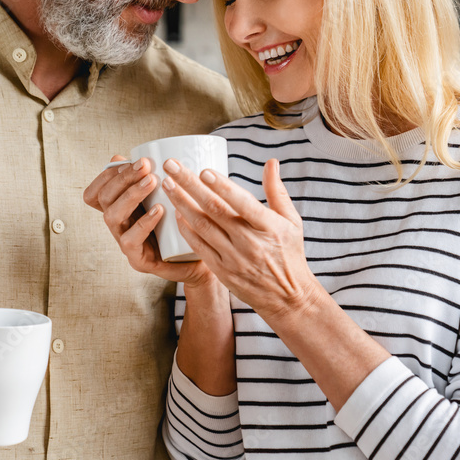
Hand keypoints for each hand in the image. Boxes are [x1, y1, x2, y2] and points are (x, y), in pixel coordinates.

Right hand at [83, 155, 214, 286]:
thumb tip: (142, 155)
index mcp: (120, 208)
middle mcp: (118, 225)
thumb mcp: (168, 197)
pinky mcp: (137, 259)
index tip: (129, 160)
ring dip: (131, 195)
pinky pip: (129, 240)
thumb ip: (154, 179)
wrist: (199, 259)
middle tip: (145, 165)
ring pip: (112, 216)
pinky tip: (158, 210)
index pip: (95, 192)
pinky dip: (143, 222)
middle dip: (123, 178)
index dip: (105, 175)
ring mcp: (125, 242)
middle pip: (104, 198)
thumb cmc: (181, 225)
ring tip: (152, 181)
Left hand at [160, 157, 321, 319]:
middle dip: (189, 185)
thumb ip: (277, 190)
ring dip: (181, 204)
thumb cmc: (289, 253)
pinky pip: (199, 247)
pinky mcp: (222, 270)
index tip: (203, 171)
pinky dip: (186, 230)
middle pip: (214, 209)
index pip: (242, 202)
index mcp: (268, 226)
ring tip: (167, 185)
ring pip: (202, 226)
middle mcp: (249, 242)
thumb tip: (271, 162)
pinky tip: (175, 214)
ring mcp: (234, 258)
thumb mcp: (292, 221)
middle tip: (170, 166)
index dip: (222, 186)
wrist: (286, 297)